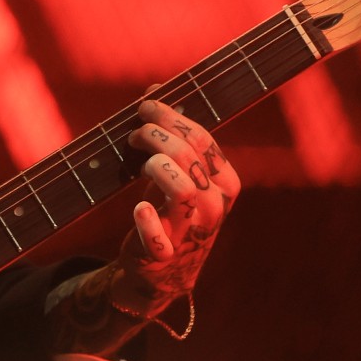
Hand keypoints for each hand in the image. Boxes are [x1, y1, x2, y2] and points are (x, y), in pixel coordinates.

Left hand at [115, 96, 239, 314]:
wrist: (160, 271)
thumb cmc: (170, 211)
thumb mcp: (177, 171)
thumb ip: (171, 133)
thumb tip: (155, 88)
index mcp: (225, 182)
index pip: (205, 139)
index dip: (172, 117)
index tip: (145, 106)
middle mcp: (215, 206)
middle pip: (190, 158)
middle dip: (157, 135)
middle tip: (134, 131)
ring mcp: (194, 233)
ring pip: (182, 190)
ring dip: (154, 167)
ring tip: (136, 162)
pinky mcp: (165, 255)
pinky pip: (159, 238)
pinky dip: (147, 221)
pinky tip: (140, 208)